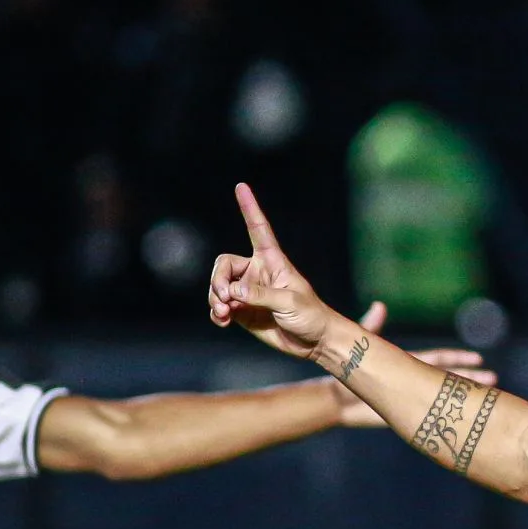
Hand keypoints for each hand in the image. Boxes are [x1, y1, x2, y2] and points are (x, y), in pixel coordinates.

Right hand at [208, 183, 349, 358]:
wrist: (313, 342)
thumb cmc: (310, 315)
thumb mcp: (290, 302)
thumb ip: (261, 295)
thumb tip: (233, 292)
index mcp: (272, 261)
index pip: (258, 229)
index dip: (250, 208)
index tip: (241, 186)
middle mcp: (256, 273)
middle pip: (224, 264)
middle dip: (218, 280)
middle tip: (224, 297)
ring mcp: (247, 292)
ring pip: (218, 287)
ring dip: (215, 299)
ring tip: (223, 313)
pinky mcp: (242, 312)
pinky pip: (219, 307)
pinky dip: (216, 313)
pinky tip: (222, 321)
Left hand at [330, 302, 496, 427]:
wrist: (332, 401)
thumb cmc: (344, 371)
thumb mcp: (359, 348)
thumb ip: (370, 329)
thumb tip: (381, 305)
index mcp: (407, 363)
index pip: (439, 360)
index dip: (458, 359)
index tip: (478, 359)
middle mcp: (412, 381)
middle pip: (448, 379)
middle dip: (470, 380)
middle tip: (493, 381)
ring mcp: (409, 400)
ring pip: (442, 400)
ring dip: (461, 400)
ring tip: (485, 405)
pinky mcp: (402, 417)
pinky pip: (428, 420)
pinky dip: (445, 421)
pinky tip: (461, 426)